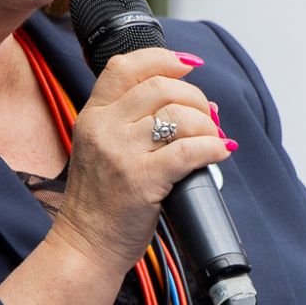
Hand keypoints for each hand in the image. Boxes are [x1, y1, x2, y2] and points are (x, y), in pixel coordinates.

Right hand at [48, 49, 229, 270]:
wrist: (85, 245)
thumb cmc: (101, 201)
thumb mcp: (100, 148)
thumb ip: (131, 120)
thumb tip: (195, 101)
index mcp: (93, 115)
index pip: (125, 66)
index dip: (163, 59)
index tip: (189, 66)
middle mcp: (104, 128)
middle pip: (161, 87)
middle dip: (196, 98)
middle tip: (208, 117)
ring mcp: (121, 154)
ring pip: (178, 117)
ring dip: (207, 125)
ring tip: (212, 138)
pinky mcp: (141, 181)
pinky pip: (188, 151)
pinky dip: (212, 148)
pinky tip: (220, 152)